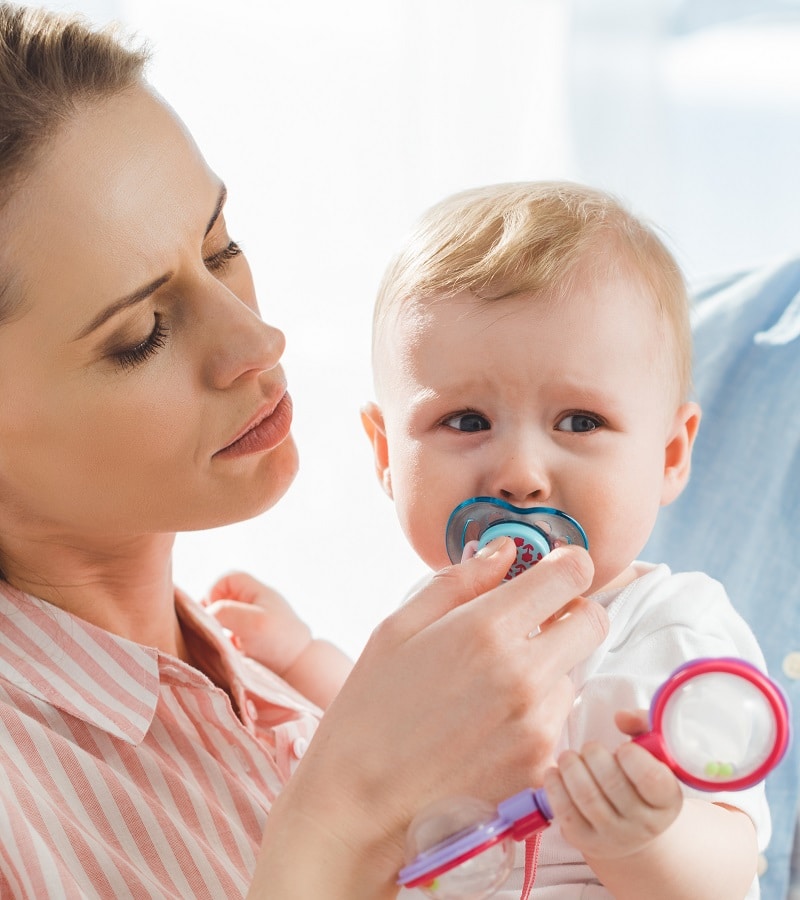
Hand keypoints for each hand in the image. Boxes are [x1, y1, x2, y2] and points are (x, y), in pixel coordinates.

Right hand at [205, 571, 311, 674]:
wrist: (298, 671)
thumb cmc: (279, 640)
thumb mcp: (252, 620)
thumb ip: (225, 611)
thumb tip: (204, 616)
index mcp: (257, 592)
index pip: (226, 580)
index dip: (213, 592)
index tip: (212, 613)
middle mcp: (253, 605)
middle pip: (221, 600)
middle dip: (211, 614)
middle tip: (209, 630)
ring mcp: (250, 625)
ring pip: (221, 620)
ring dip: (214, 631)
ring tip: (215, 643)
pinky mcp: (246, 644)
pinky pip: (224, 638)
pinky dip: (219, 644)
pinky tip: (221, 654)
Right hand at [249, 541, 607, 897]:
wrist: (357, 806)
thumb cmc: (368, 710)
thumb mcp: (397, 628)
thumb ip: (459, 581)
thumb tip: (505, 550)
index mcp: (487, 628)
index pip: (572, 572)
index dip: (565, 565)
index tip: (550, 571)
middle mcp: (525, 674)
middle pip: (592, 621)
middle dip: (568, 613)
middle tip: (527, 626)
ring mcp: (538, 726)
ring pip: (574, 673)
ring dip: (549, 669)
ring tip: (491, 688)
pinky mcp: (541, 767)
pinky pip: (558, 722)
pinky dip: (535, 715)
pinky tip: (488, 727)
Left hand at [543, 729, 682, 860]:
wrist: (629, 827)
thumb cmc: (638, 778)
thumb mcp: (651, 752)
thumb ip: (642, 724)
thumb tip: (620, 717)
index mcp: (667, 801)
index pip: (652, 779)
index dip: (633, 757)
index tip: (623, 748)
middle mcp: (644, 825)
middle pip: (612, 783)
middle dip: (593, 755)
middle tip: (590, 748)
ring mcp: (614, 837)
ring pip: (586, 797)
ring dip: (571, 767)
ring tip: (569, 757)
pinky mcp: (585, 841)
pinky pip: (565, 812)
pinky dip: (555, 786)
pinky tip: (555, 772)